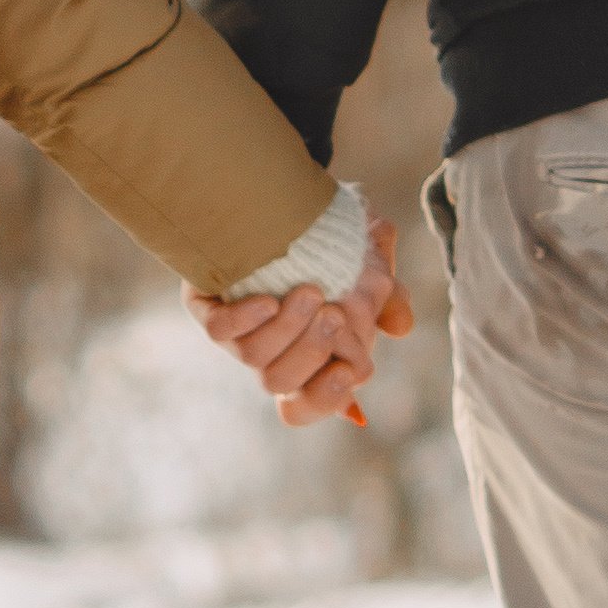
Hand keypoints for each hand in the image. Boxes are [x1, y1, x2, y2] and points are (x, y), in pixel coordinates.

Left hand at [185, 224, 408, 429]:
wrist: (284, 201)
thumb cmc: (335, 244)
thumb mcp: (374, 268)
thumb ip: (391, 299)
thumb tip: (400, 328)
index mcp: (306, 360)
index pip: (307, 406)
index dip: (327, 398)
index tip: (349, 370)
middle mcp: (267, 354)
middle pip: (281, 383)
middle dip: (311, 352)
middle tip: (334, 314)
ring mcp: (236, 334)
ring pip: (254, 358)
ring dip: (287, 329)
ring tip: (310, 292)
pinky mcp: (206, 307)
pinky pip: (219, 330)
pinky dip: (245, 319)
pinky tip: (268, 299)